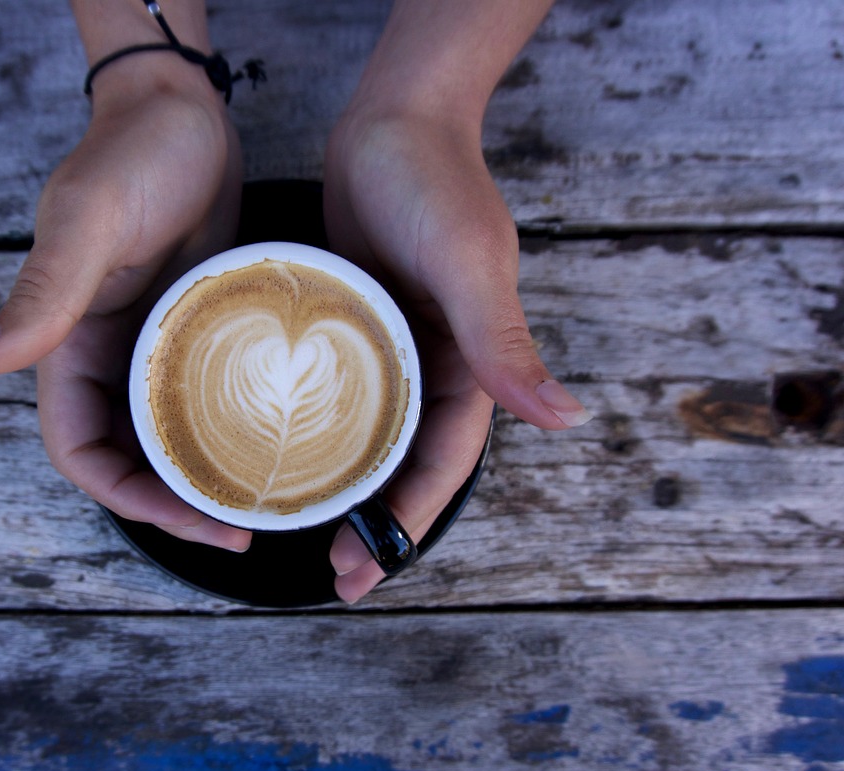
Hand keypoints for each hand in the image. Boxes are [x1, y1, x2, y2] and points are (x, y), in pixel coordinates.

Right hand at [0, 80, 250, 551]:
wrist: (185, 112)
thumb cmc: (135, 155)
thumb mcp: (89, 227)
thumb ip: (38, 299)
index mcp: (67, 346)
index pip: (79, 451)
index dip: (125, 498)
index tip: (185, 518)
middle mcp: (106, 357)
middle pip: (128, 459)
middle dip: (173, 504)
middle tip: (240, 529)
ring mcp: (150, 347)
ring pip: (167, 437)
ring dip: (201, 476)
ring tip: (259, 503)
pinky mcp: (190, 330)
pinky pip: (200, 400)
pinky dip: (224, 432)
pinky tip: (269, 446)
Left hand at [323, 108, 590, 602]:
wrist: (392, 120)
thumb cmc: (435, 185)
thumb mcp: (469, 267)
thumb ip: (506, 344)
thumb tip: (568, 418)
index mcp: (469, 367)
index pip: (441, 465)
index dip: (407, 524)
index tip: (367, 572)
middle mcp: (432, 368)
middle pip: (404, 465)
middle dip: (375, 526)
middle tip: (335, 576)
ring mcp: (390, 350)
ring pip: (368, 438)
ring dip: (343, 486)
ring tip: (300, 531)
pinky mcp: (352, 327)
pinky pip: (335, 395)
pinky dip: (316, 432)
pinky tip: (275, 455)